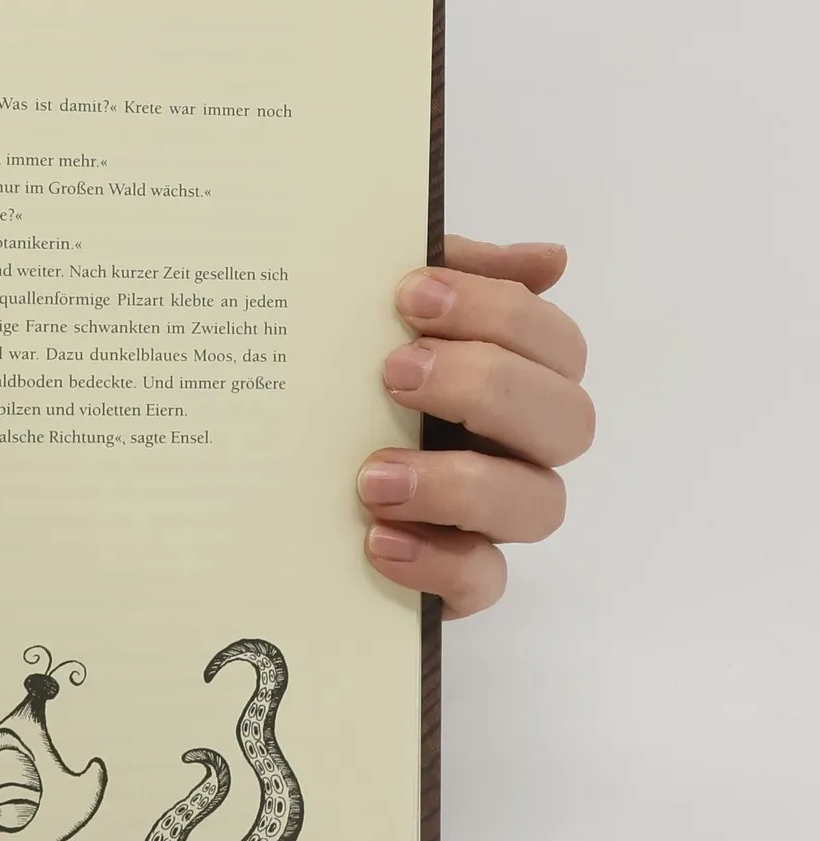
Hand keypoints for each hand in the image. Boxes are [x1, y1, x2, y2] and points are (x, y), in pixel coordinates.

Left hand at [360, 236, 592, 617]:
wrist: (272, 490)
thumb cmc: (350, 387)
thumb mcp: (382, 319)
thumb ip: (453, 277)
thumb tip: (548, 259)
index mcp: (516, 379)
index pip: (556, 343)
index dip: (499, 312)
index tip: (410, 294)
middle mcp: (520, 449)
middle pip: (567, 420)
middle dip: (486, 385)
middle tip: (394, 372)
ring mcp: (495, 519)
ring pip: (540, 506)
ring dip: (461, 484)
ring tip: (374, 476)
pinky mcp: (459, 580)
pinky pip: (482, 581)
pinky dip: (437, 562)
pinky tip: (378, 540)